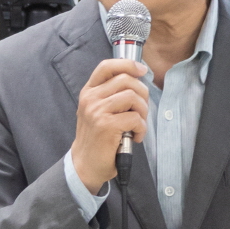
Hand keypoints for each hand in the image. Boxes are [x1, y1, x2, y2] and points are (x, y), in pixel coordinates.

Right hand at [71, 58, 149, 190]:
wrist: (86, 164)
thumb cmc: (97, 138)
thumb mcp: (98, 111)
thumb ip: (111, 95)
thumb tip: (138, 80)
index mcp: (89, 91)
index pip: (106, 66)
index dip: (127, 64)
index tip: (141, 70)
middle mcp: (91, 98)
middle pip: (126, 80)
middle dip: (142, 93)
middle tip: (142, 110)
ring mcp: (97, 111)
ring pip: (132, 97)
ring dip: (143, 111)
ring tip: (139, 124)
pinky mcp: (106, 125)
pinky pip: (135, 118)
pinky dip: (142, 128)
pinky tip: (136, 136)